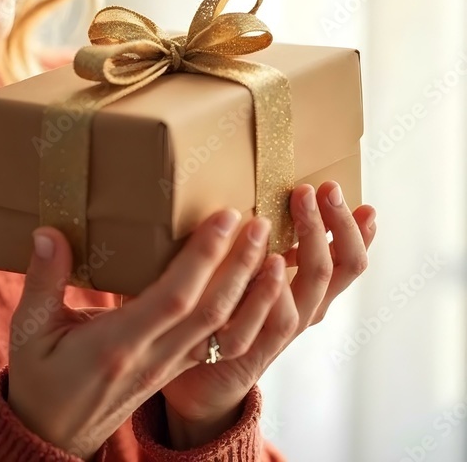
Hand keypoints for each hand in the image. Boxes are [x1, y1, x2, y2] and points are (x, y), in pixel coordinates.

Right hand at [5, 206, 292, 459]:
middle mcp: (152, 359)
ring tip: (274, 251)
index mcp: (117, 345)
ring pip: (224, 331)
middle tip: (259, 222)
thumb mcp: (28, 329)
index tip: (225, 219)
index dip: (204, 258)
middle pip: (211, 312)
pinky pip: (220, 345)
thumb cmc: (38, 377)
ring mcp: (168, 368)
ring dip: (253, 292)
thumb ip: (42, 280)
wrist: (53, 436)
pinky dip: (246, 315)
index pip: (174, 298)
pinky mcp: (174, 371)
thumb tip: (48, 232)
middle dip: (240, 265)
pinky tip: (257, 288)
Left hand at [159, 181, 376, 443]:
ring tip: (300, 204)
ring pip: (307, 290)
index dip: (358, 235)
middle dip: (333, 225)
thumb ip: (266, 245)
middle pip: (334, 269)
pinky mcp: (248, 349)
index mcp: (308, 295)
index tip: (364, 204)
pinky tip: (274, 259)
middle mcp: (302, 314)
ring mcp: (278, 333)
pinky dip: (274, 288)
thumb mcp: (256, 274)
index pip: (348, 263)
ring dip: (308, 242)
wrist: (203, 380)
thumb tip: (263, 192)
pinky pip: (268, 320)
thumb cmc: (228, 313)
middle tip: (323, 188)